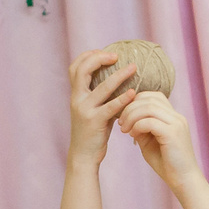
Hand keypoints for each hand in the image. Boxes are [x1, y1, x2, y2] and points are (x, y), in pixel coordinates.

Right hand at [67, 48, 138, 165]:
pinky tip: (133, 93)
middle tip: (116, 56)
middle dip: (99, 58)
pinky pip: (111, 107)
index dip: (88, 55)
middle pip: (82, 70)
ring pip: (101, 87)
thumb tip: (119, 77)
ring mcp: (85, 110)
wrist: (83, 155)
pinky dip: (123, 98)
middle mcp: (77, 99)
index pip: (75, 67)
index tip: (105, 53)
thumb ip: (100, 94)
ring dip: (119, 75)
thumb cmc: (92, 131)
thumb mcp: (92, 109)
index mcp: (76, 94)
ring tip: (133, 68)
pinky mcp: (95, 122)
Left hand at [118, 90, 200, 188]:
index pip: (154, 96)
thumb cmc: (167, 164)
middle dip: (130, 108)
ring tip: (124, 130)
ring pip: (149, 107)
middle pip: (149, 99)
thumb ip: (141, 128)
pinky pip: (150, 121)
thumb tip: (128, 119)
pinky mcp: (173, 133)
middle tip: (120, 123)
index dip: (136, 102)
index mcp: (173, 117)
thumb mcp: (149, 142)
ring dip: (131, 116)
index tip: (124, 117)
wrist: (183, 180)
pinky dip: (137, 126)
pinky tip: (132, 136)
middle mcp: (177, 117)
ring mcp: (176, 123)